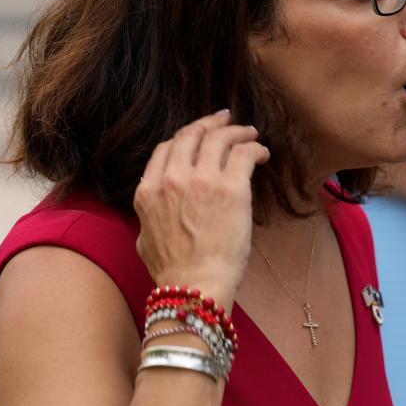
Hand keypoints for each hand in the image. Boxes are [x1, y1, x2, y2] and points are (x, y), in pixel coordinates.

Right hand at [133, 110, 269, 310]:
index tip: (199, 134)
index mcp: (148, 191)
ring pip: (219, 138)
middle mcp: (172, 179)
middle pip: (191, 135)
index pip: (166, 148)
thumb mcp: (145, 240)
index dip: (186, 137)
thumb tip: (156, 215)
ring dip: (236, 131)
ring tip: (249, 132)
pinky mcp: (231, 188)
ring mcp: (201, 180)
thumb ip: (149, 219)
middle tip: (225, 119)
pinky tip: (261, 153)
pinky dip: (254, 148)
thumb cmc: (173, 272)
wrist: (194, 286)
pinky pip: (244, 153)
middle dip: (209, 123)